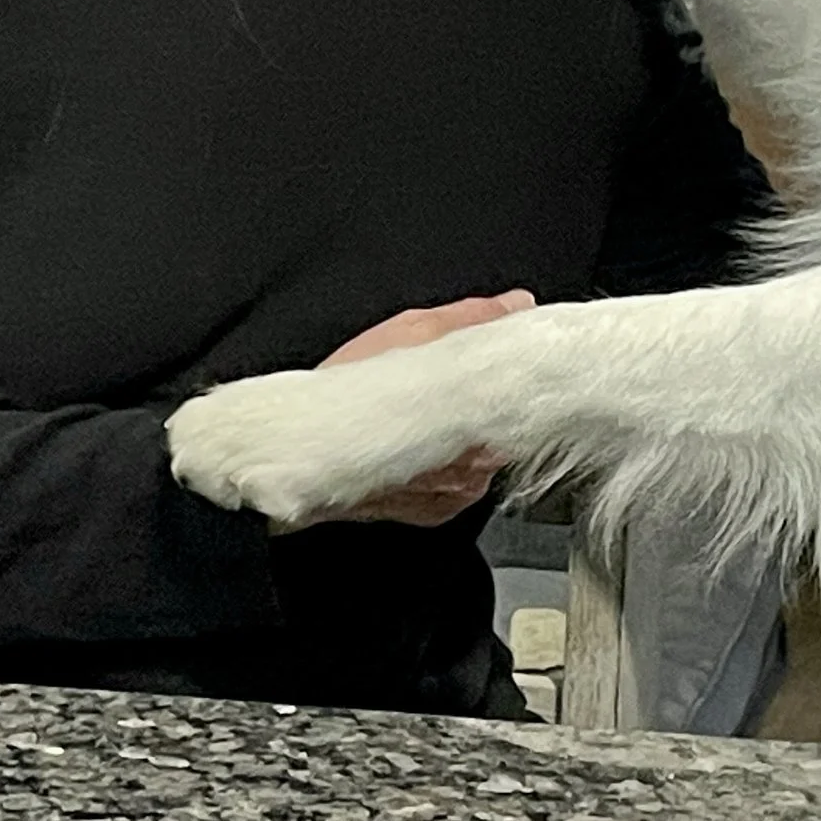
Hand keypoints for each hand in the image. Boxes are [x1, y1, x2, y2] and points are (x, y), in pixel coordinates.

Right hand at [273, 291, 533, 532]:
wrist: (295, 451)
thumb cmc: (347, 390)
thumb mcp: (415, 330)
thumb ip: (476, 318)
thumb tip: (517, 307)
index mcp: (485, 415)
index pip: (525, 385)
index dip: (516, 365)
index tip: (505, 351)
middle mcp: (482, 463)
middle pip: (509, 417)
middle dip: (489, 395)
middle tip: (454, 376)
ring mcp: (461, 492)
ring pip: (485, 449)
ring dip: (469, 429)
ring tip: (427, 409)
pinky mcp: (440, 513)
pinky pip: (460, 479)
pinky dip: (447, 459)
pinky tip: (417, 440)